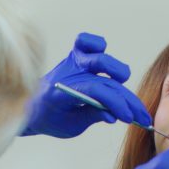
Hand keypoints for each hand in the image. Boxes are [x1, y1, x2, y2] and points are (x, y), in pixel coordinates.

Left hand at [21, 32, 151, 138]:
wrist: (30, 107)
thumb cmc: (50, 119)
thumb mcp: (71, 126)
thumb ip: (93, 117)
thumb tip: (115, 115)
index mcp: (61, 92)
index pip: (96, 91)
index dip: (117, 103)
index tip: (130, 118)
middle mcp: (67, 73)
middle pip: (105, 78)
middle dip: (126, 98)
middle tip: (138, 115)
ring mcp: (70, 62)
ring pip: (98, 55)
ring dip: (117, 71)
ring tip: (124, 89)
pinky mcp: (74, 55)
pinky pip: (86, 41)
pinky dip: (98, 46)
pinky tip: (107, 67)